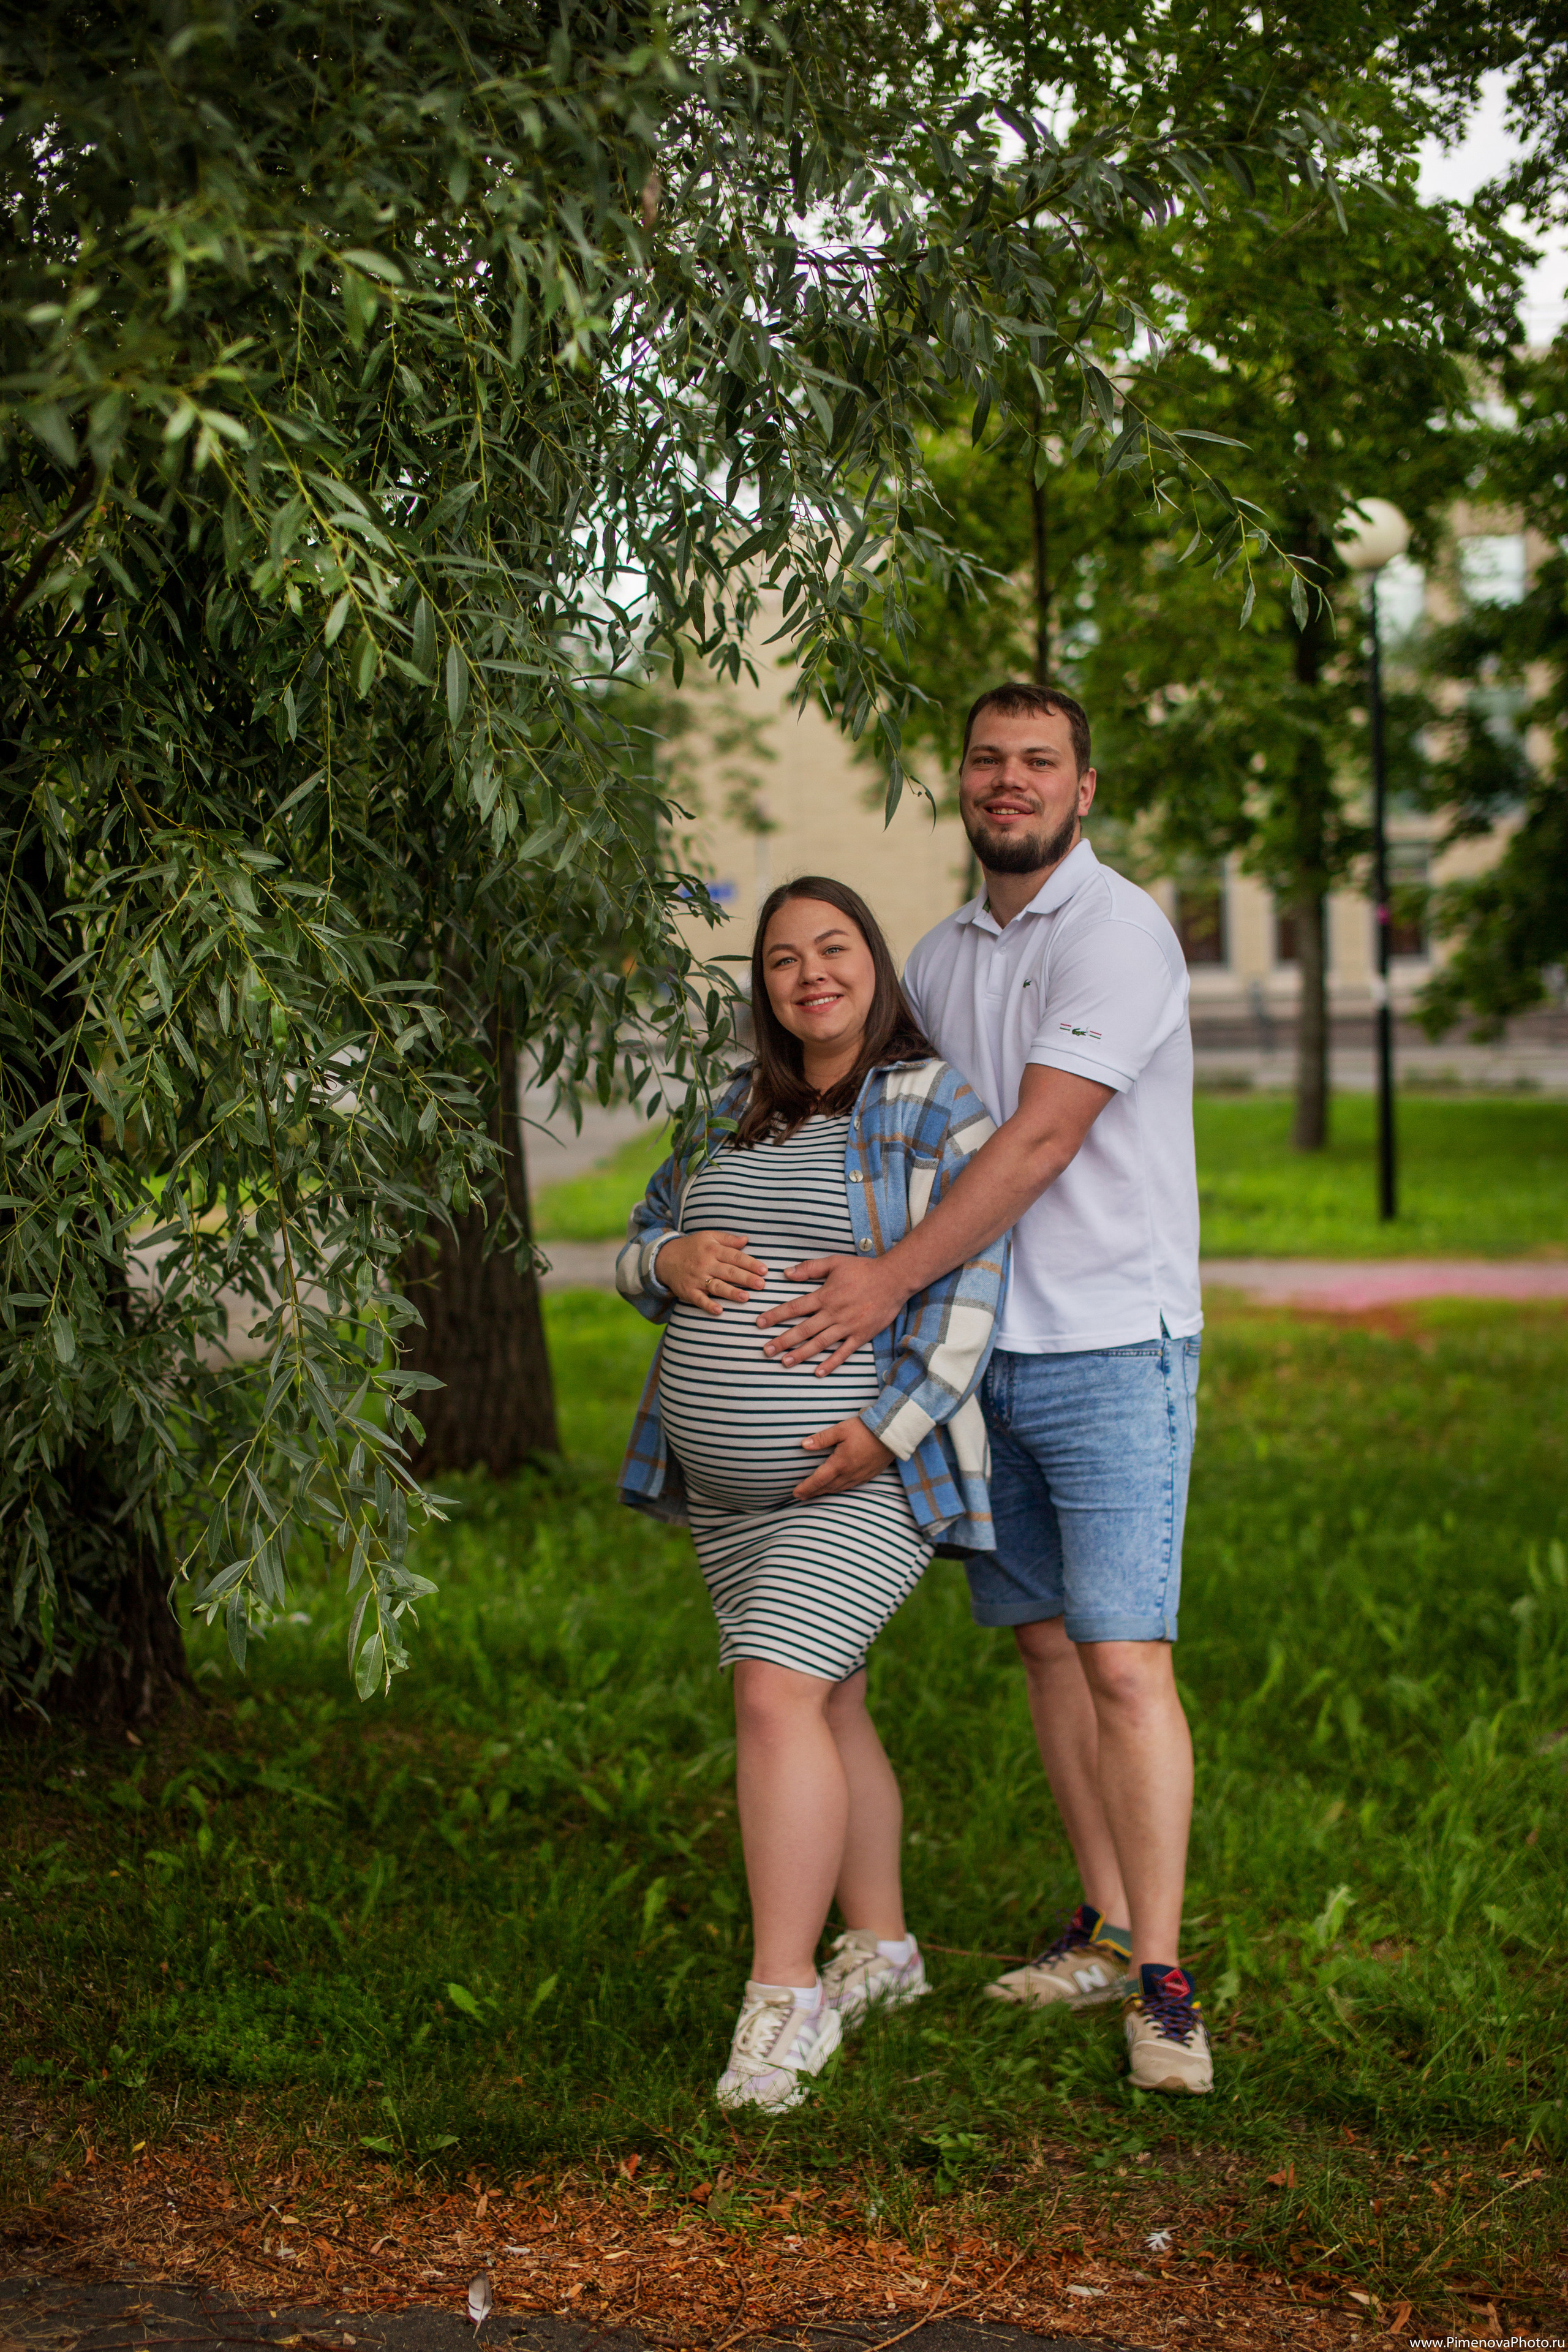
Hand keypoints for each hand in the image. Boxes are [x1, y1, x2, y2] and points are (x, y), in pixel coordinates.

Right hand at [655, 1230, 765, 1316]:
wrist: (664, 1258)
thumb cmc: (692, 1247)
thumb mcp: (708, 1237)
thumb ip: (728, 1239)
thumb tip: (746, 1240)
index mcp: (713, 1250)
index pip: (735, 1257)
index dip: (750, 1263)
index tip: (764, 1270)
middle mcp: (706, 1264)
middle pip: (729, 1272)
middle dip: (746, 1278)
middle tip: (761, 1285)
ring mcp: (697, 1279)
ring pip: (716, 1286)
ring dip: (731, 1292)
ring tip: (745, 1297)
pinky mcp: (688, 1291)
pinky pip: (699, 1299)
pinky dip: (708, 1305)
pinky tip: (719, 1310)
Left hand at [757, 1254, 910, 1373]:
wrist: (894, 1279)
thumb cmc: (864, 1269)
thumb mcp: (835, 1262)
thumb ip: (810, 1267)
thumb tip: (786, 1273)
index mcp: (824, 1296)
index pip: (794, 1308)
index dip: (775, 1316)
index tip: (759, 1324)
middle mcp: (833, 1313)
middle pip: (803, 1330)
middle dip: (782, 1341)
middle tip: (765, 1351)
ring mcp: (847, 1326)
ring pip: (820, 1343)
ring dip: (801, 1354)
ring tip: (785, 1363)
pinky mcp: (861, 1335)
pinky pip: (843, 1352)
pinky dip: (831, 1363)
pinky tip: (818, 1372)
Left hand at [792, 1415, 894, 1500]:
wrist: (892, 1433)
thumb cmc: (865, 1429)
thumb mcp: (841, 1429)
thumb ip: (821, 1438)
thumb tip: (803, 1445)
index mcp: (840, 1463)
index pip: (818, 1480)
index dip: (806, 1487)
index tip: (795, 1493)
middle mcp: (849, 1474)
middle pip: (827, 1487)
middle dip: (813, 1492)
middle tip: (800, 1497)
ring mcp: (860, 1476)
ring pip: (838, 1489)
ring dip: (825, 1492)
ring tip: (815, 1494)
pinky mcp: (868, 1475)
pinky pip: (850, 1486)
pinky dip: (839, 1489)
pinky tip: (836, 1488)